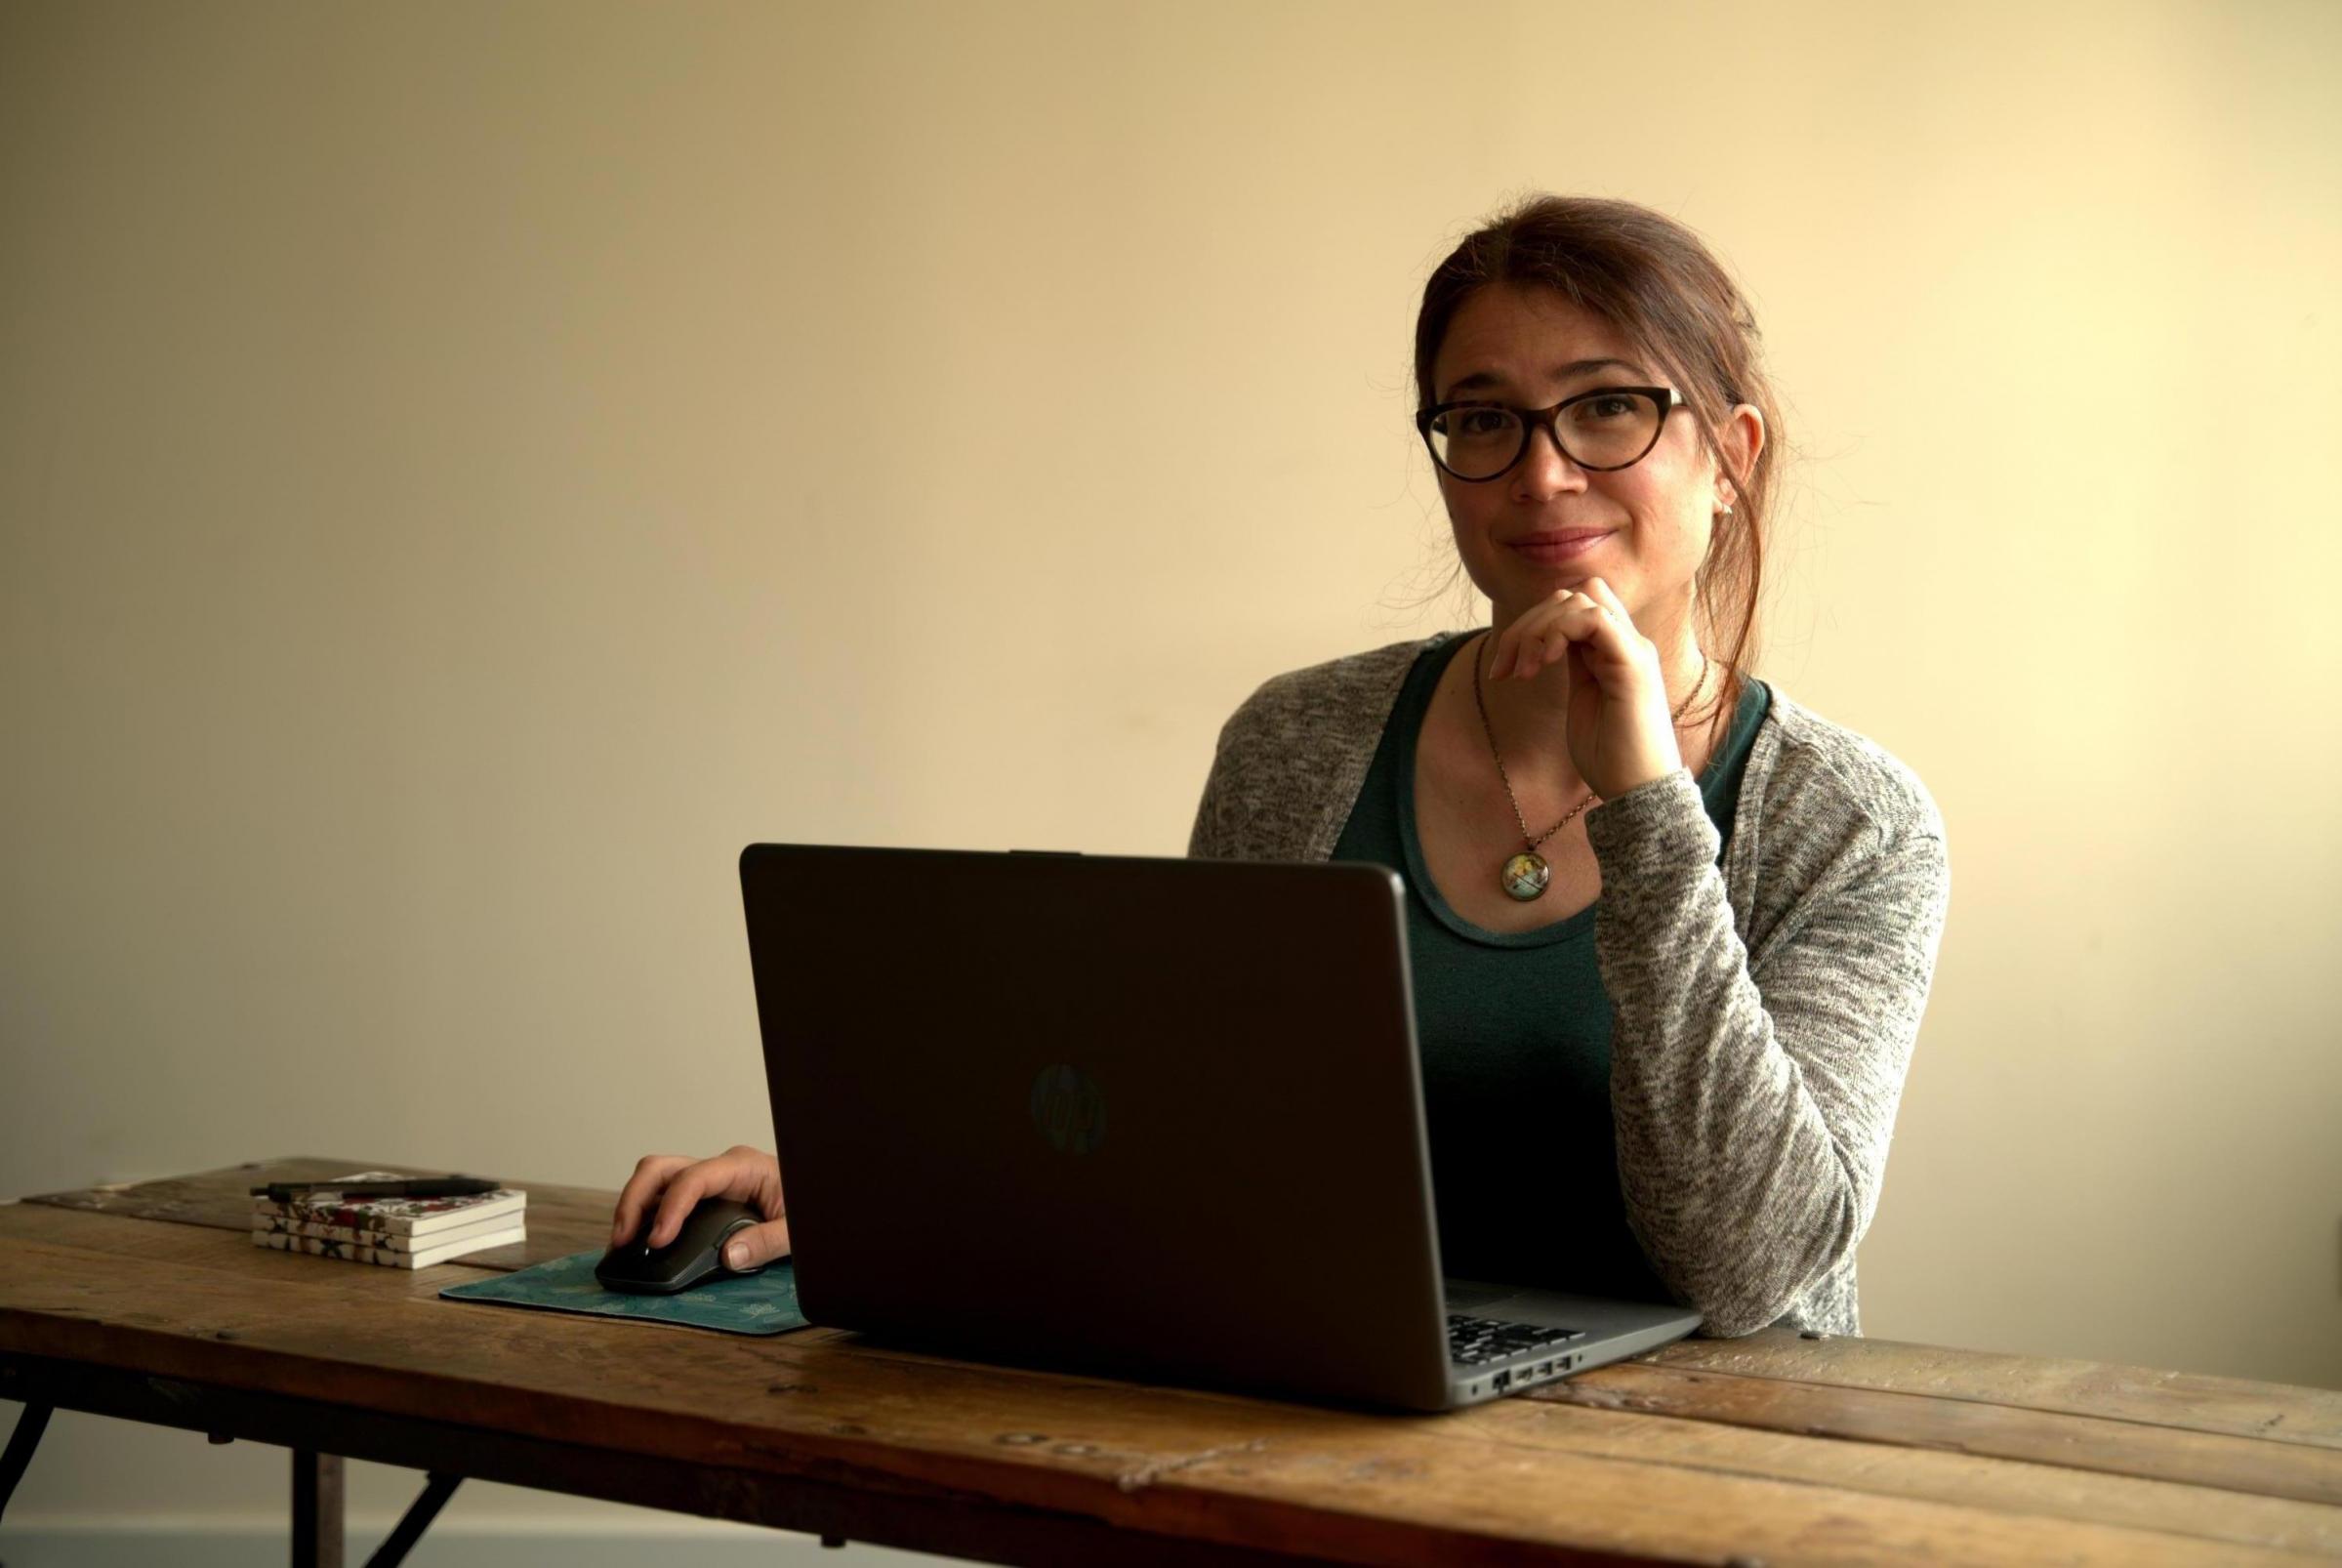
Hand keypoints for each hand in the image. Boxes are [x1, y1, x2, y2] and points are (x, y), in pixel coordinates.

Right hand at [610, 1145, 790, 1268]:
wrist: (814, 1198)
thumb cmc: (804, 1208)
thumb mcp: (796, 1229)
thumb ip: (768, 1241)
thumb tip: (730, 1256)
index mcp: (743, 1167)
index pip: (695, 1178)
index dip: (671, 1207)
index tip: (657, 1240)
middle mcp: (719, 1168)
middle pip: (662, 1169)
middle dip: (635, 1200)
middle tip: (623, 1240)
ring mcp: (707, 1179)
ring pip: (655, 1178)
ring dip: (632, 1206)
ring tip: (621, 1243)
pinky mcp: (700, 1196)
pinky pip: (662, 1196)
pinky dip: (644, 1214)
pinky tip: (636, 1241)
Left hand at [1483, 576, 1683, 800]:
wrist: (1638, 792)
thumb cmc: (1610, 757)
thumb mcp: (1583, 700)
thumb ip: (1574, 665)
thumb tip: (1546, 642)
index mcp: (1614, 651)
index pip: (1575, 605)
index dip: (1535, 623)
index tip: (1507, 669)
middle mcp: (1627, 643)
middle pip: (1573, 594)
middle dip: (1528, 623)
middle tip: (1505, 669)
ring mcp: (1634, 650)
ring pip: (1581, 599)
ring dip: (1538, 629)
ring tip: (1523, 671)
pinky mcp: (1633, 664)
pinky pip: (1594, 618)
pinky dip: (1558, 631)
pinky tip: (1543, 662)